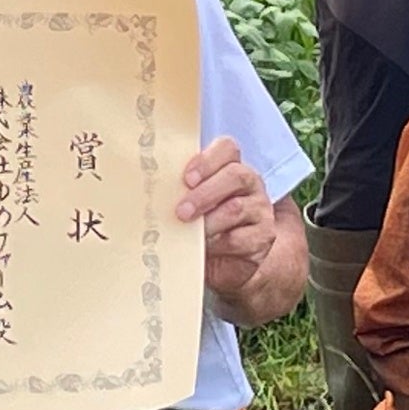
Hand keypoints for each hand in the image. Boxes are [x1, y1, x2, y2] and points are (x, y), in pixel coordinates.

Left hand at [176, 140, 278, 306]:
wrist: (226, 261)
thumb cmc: (201, 224)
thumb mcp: (189, 202)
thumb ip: (178, 190)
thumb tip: (146, 186)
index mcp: (231, 166)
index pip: (227, 148)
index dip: (206, 160)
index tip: (186, 178)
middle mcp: (250, 183)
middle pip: (235, 175)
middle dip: (204, 193)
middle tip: (181, 211)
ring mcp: (260, 210)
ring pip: (237, 208)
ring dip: (208, 221)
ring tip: (188, 231)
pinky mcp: (262, 237)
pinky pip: (240, 238)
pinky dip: (217, 243)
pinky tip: (203, 247)